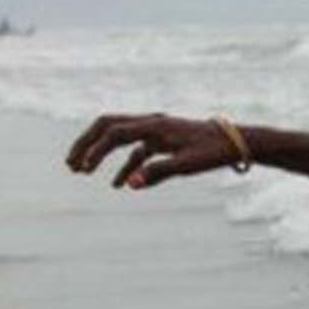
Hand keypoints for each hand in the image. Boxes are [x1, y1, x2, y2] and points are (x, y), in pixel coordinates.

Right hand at [66, 113, 240, 188]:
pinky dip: (124, 165)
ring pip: (119, 136)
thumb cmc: (215, 152)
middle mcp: (152, 123)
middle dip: (86, 143)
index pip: (114, 133)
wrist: (238, 143)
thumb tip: (128, 184)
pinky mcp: (164, 142)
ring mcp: (157, 131)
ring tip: (80, 170)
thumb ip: (158, 173)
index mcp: (155, 125)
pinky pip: (137, 151)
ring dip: (99, 152)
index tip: (83, 170)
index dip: (95, 150)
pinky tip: (118, 185)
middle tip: (70, 163)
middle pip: (107, 126)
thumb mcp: (188, 165)